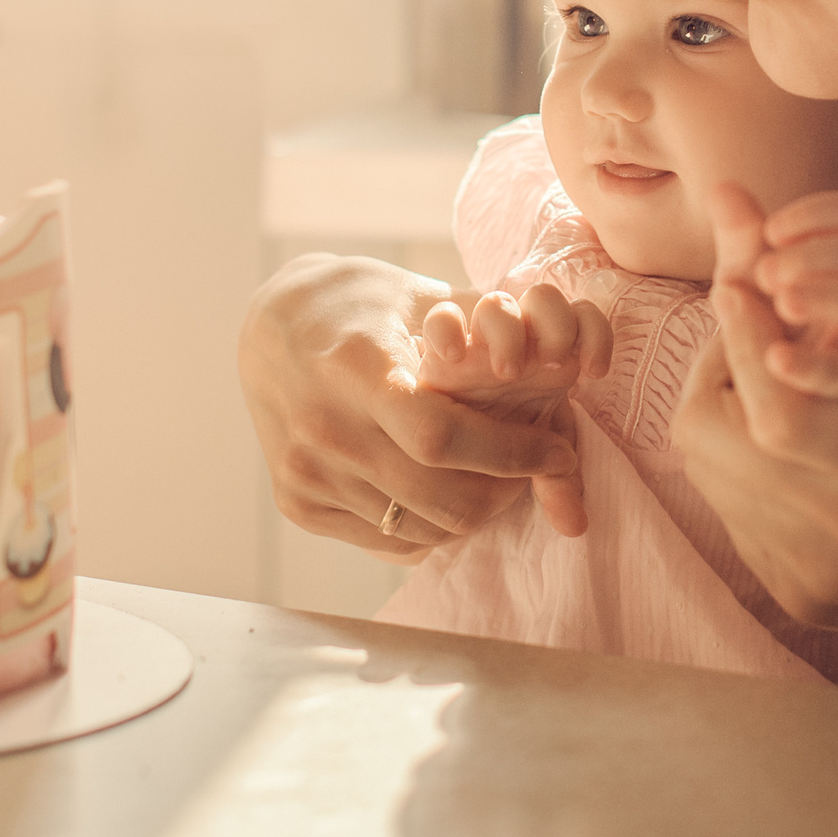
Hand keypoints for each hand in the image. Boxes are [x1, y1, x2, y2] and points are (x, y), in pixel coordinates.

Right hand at [237, 253, 585, 557]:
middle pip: (436, 495)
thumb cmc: (360, 303)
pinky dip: (431, 526)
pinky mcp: (296, 503)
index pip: (440, 435)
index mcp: (352, 366)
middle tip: (539, 469)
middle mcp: (321, 426)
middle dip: (506, 492)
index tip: (557, 449)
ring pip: (418, 527)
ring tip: (499, 480)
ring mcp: (305, 472)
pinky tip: (449, 491)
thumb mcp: (421, 297)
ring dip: (474, 513)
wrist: (265, 324)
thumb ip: (487, 331)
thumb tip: (573, 363)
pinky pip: (386, 539)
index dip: (512, 453)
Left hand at [675, 185, 837, 728]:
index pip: (778, 408)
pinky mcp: (791, 598)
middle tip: (748, 327)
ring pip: (705, 469)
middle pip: (710, 434)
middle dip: (715, 362)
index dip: (740, 337)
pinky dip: (738, 460)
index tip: (732, 280)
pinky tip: (782, 445)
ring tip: (765, 380)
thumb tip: (769, 242)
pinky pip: (729, 508)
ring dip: (719, 408)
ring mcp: (807, 572)